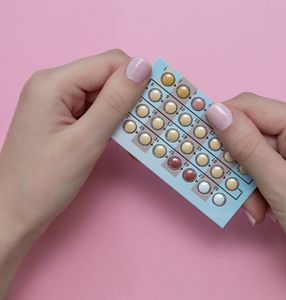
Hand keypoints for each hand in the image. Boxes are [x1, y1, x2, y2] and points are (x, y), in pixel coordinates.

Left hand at [0, 49, 150, 297]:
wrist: (15, 213)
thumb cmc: (44, 181)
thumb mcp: (86, 140)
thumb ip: (116, 101)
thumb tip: (144, 66)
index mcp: (54, 83)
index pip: (110, 63)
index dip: (137, 79)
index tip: (157, 103)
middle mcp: (54, 85)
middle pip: (107, 77)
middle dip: (131, 98)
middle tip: (148, 124)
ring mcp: (58, 101)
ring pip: (105, 94)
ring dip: (124, 113)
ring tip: (136, 137)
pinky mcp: (63, 117)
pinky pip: (96, 109)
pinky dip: (112, 122)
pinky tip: (122, 140)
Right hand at [206, 93, 285, 298]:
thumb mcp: (278, 184)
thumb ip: (246, 145)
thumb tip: (216, 111)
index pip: (251, 107)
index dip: (221, 120)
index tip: (199, 140)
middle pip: (253, 132)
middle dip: (239, 165)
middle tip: (237, 192)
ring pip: (258, 153)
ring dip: (249, 182)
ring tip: (258, 211)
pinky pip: (270, 166)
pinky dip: (261, 187)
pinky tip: (266, 210)